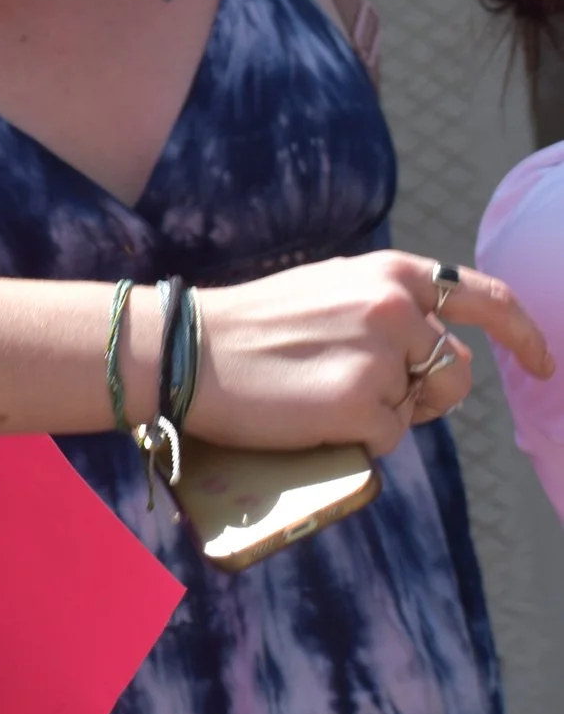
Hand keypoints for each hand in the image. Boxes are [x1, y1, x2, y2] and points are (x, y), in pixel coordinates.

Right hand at [188, 252, 548, 454]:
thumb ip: (383, 306)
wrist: (184, 351)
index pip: (486, 298)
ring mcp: (381, 357)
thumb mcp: (325, 290)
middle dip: (425, 392)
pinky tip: (308, 418)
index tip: (540, 363)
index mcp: (389, 273)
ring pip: (418, 407)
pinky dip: (355, 440)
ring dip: (383, 412)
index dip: (522, 333)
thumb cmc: (245, 327)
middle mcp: (396, 308)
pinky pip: (386, 438)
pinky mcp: (362, 404)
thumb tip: (429, 350)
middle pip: (453, 369)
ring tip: (319, 396)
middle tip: (369, 397)